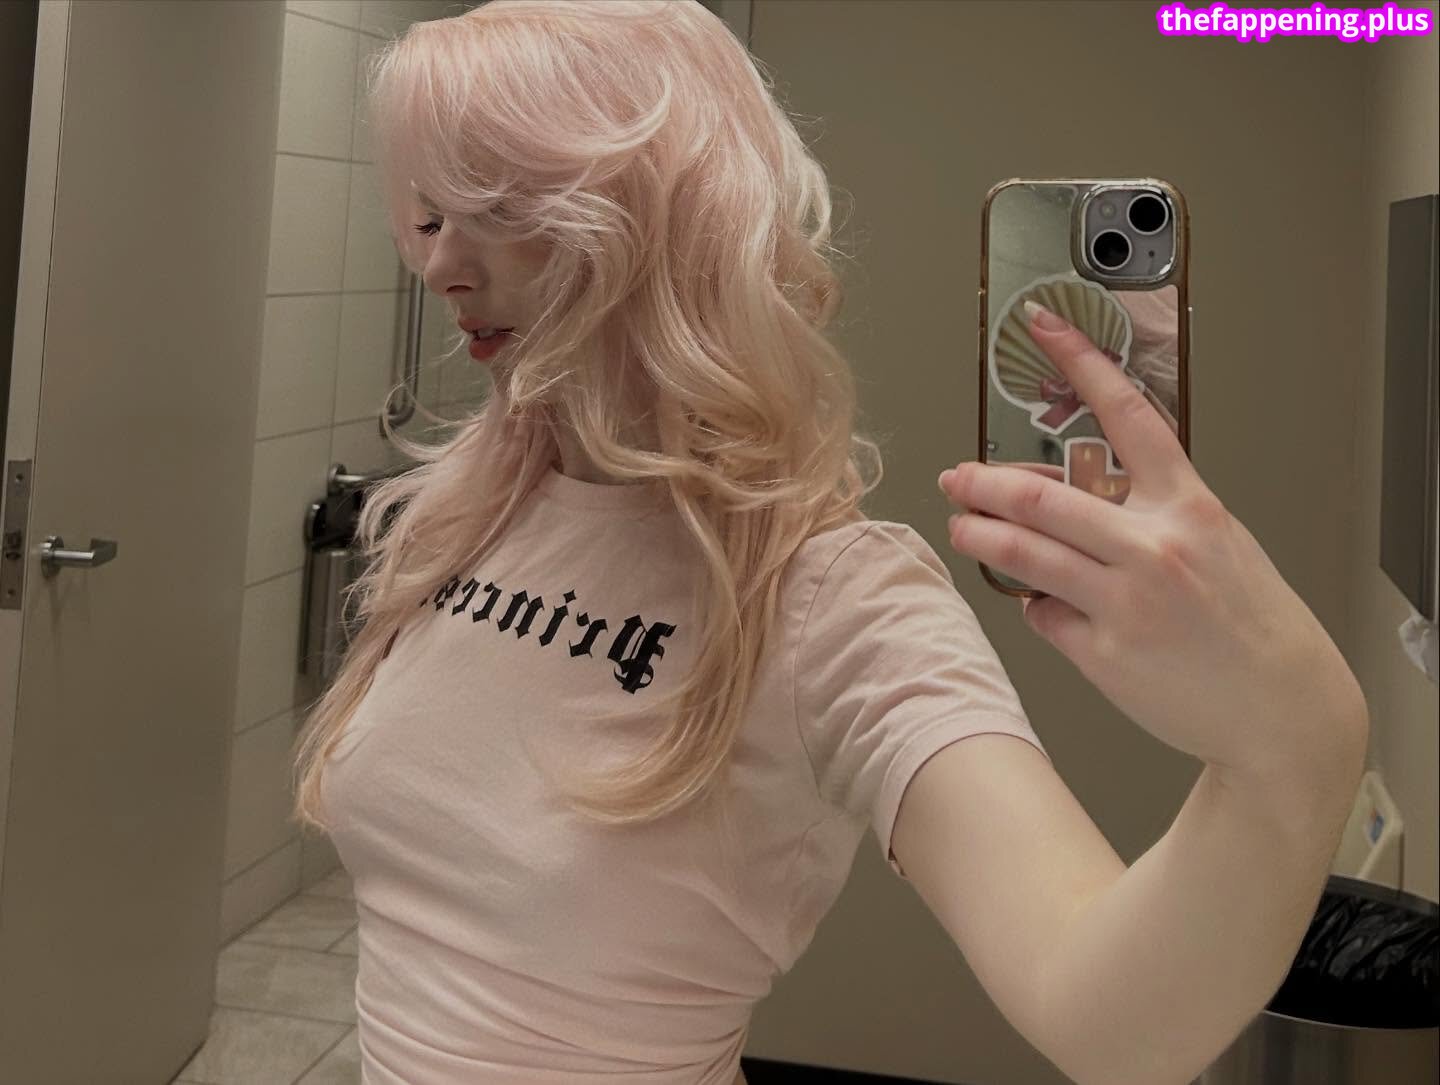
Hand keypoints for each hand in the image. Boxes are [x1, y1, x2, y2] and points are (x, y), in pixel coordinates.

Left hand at [938, 302, 1366, 785]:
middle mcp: (1154, 548)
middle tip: (956, 479)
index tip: (1045, 326)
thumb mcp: (1217, 544)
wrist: (1283, 709)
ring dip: (981, 537)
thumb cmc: (1252, 625)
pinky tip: (1043, 605)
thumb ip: (1151, 515)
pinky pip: (1043, 616)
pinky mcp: (1103, 654)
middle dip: (983, 483)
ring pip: (1025, 555)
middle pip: (1041, 496)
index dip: (1081, 361)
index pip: (1127, 415)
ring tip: (963, 529)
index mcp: (1190, 508)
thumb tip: (1078, 506)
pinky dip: (1035, 605)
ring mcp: (1125, 603)